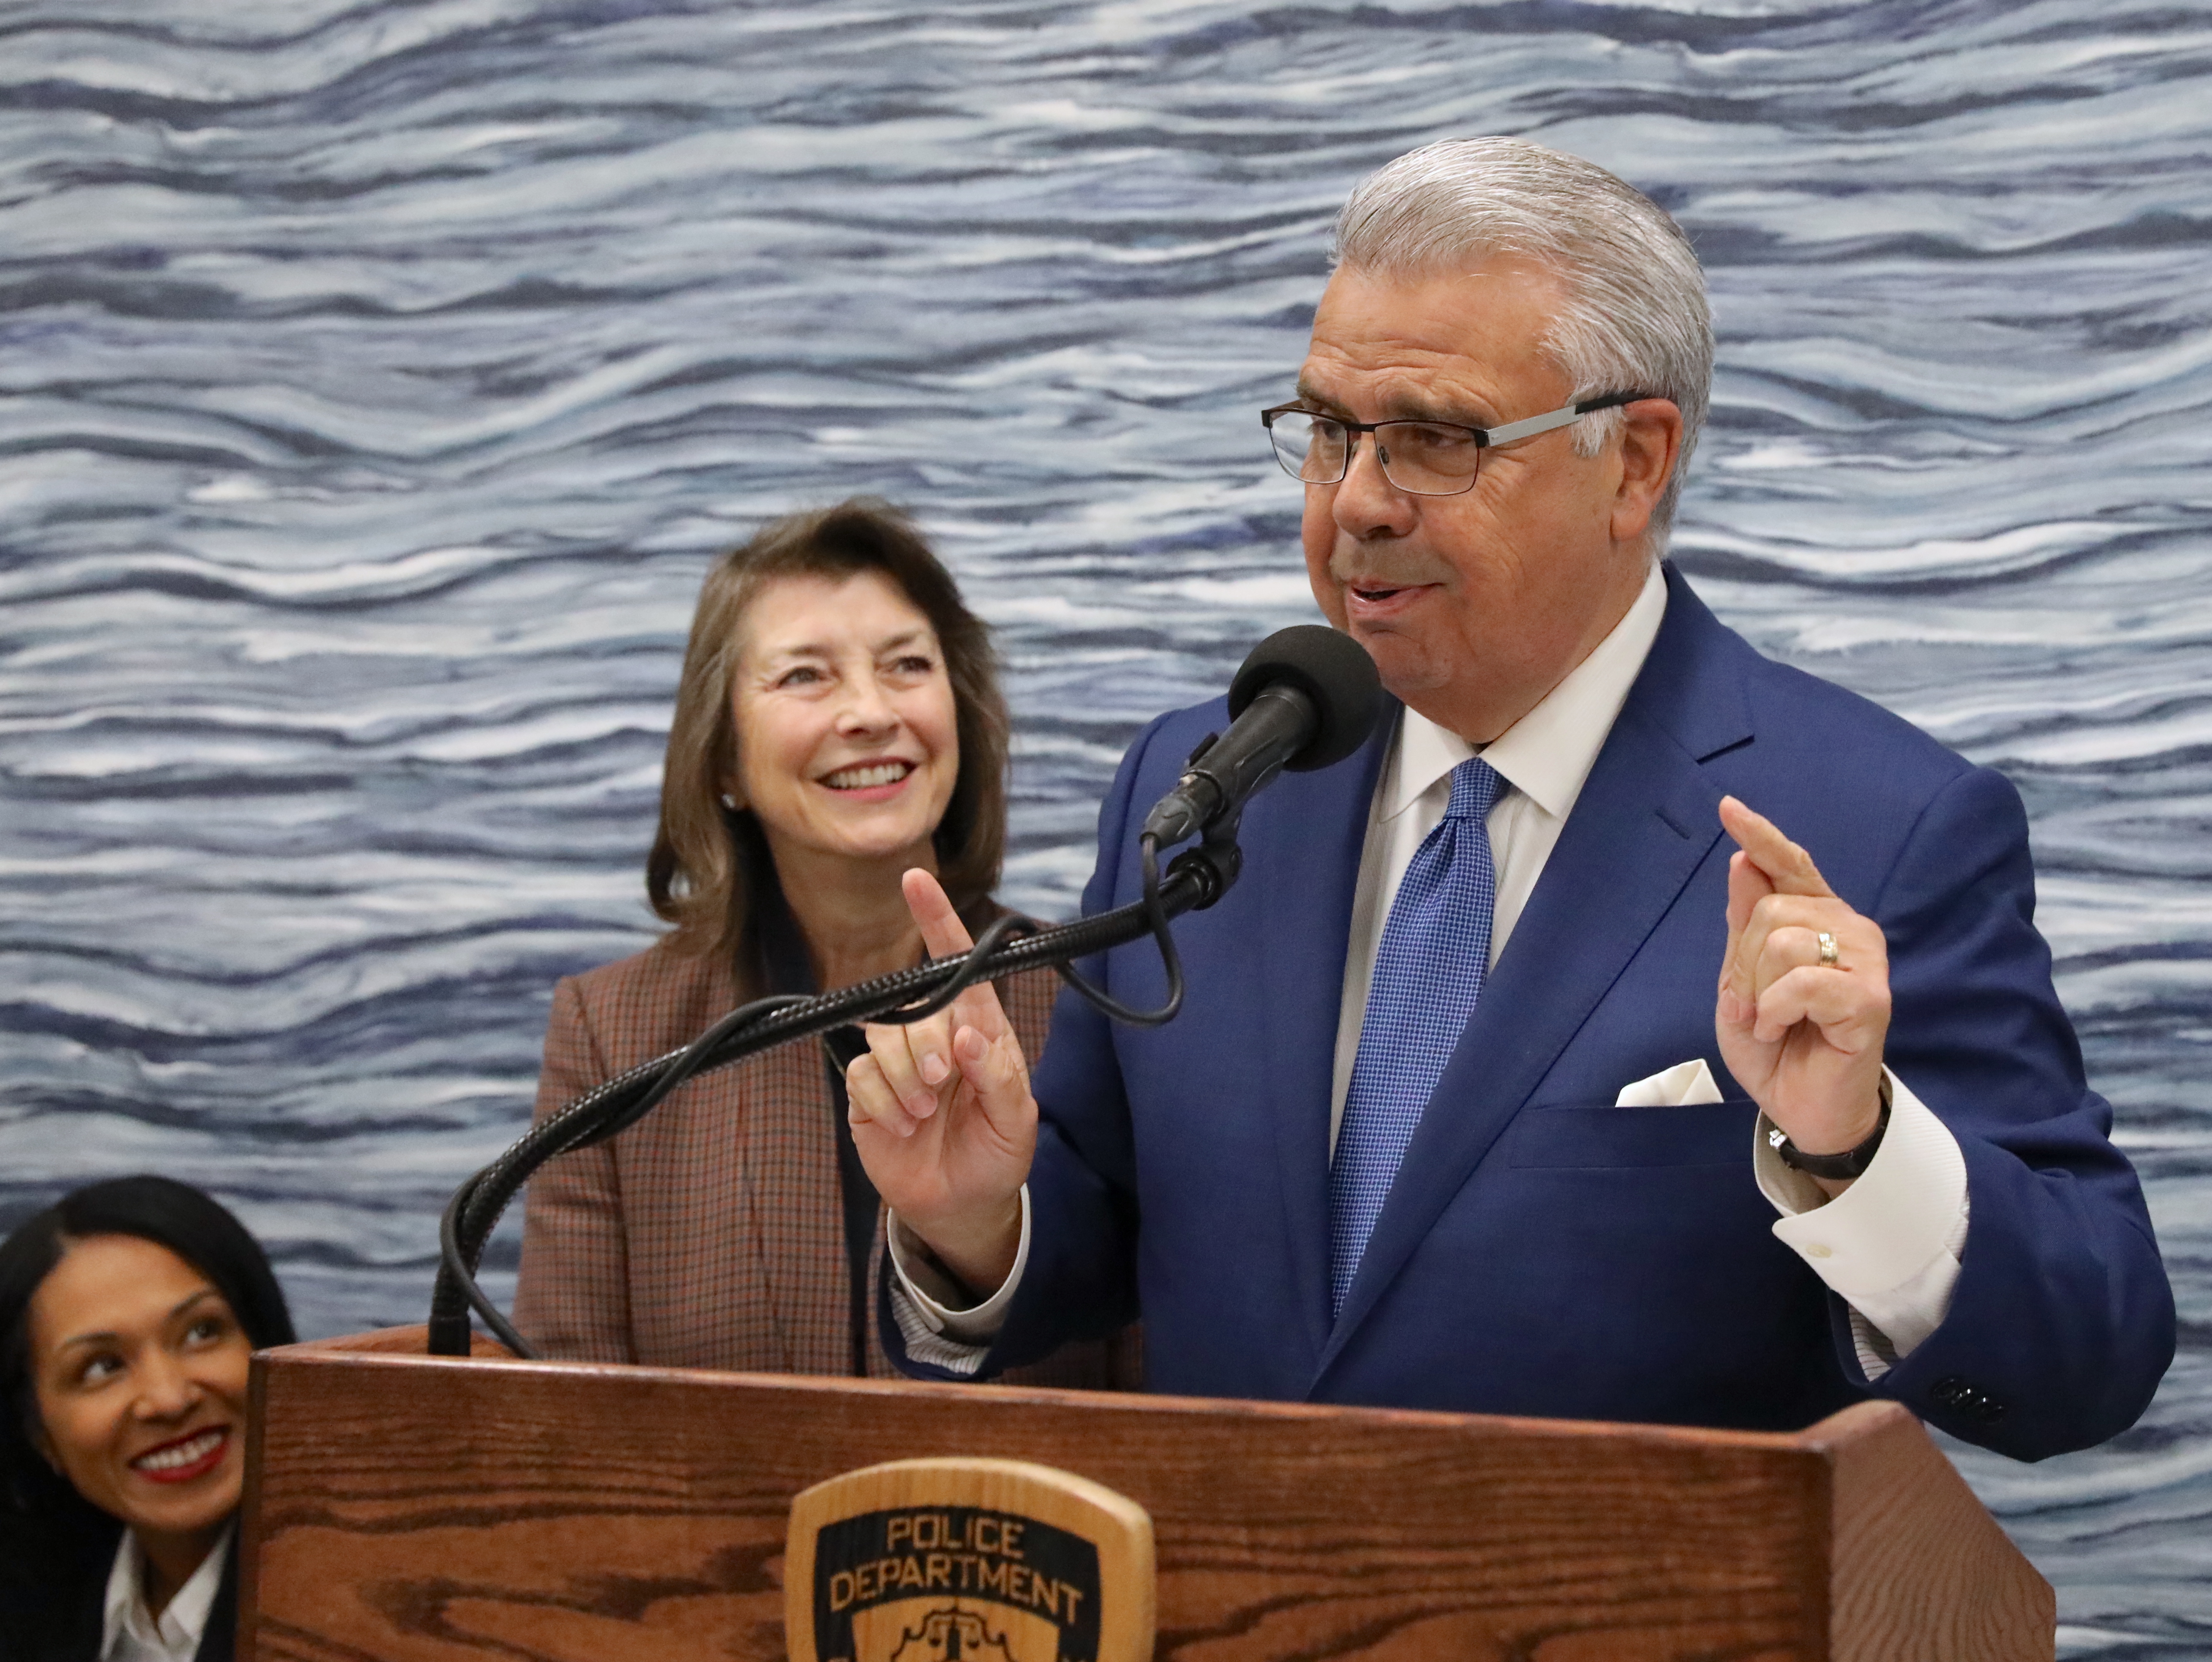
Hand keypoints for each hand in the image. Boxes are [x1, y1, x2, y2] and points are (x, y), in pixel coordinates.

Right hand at [845, 868, 1033, 1293]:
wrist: (961, 1206)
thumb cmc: (996, 1153)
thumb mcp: (1016, 1121)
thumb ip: (998, 1076)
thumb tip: (968, 1035)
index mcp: (979, 1029)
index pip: (958, 967)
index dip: (938, 922)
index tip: (916, 881)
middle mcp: (935, 1035)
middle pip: (915, 1005)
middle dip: (925, 1044)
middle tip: (941, 1085)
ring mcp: (897, 1061)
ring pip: (883, 1035)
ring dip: (904, 1077)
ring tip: (924, 1112)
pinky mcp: (867, 1090)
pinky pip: (860, 1073)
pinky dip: (882, 1102)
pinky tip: (901, 1124)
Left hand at [1714, 797, 1890, 1193]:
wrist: (1802, 1105)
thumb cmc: (1775, 1043)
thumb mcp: (1740, 980)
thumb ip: (1742, 924)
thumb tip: (1741, 862)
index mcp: (1815, 917)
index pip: (1788, 864)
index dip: (1759, 835)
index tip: (1728, 806)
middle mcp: (1847, 927)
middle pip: (1769, 910)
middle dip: (1743, 963)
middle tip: (1754, 1005)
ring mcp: (1865, 960)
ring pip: (1782, 941)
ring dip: (1758, 991)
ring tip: (1771, 1020)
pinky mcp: (1870, 997)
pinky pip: (1802, 982)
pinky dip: (1778, 1010)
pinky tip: (1786, 1029)